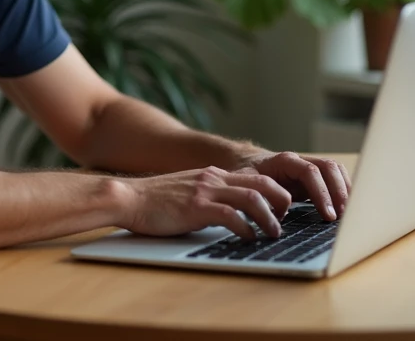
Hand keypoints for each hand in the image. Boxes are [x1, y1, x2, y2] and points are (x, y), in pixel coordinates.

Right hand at [118, 166, 292, 239]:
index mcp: (213, 175)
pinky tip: (248, 238)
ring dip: (269, 218)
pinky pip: (231, 216)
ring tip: (274, 233)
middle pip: (262, 184)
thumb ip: (208, 197)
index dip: (275, 192)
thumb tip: (229, 215)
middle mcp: (213, 179)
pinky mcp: (196, 207)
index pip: (255, 178)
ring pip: (252, 198)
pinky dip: (246, 229)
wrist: (128, 196)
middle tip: (286, 219)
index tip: (282, 209)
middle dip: (281, 201)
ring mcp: (205, 191)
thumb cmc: (155, 201)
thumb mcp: (188, 192)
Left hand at [235, 150, 351, 220]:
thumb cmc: (245, 174)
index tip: (328, 214)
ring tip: (348, 213)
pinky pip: (334, 177)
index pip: (309, 172)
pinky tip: (346, 207)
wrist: (246, 163)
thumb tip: (270, 215)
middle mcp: (299, 160)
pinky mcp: (313, 176)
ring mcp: (308, 165)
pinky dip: (344, 189)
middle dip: (338, 192)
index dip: (321, 193)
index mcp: (284, 161)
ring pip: (335, 170)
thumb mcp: (245, 184)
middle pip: (328, 167)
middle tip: (343, 216)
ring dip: (345, 190)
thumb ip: (257, 196)